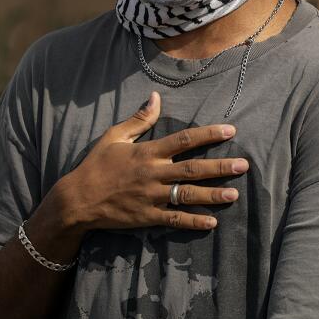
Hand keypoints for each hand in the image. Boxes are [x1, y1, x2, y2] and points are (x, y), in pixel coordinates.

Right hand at [58, 92, 247, 232]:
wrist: (75, 201)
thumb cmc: (96, 166)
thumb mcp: (114, 137)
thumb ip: (139, 119)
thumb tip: (156, 96)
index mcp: (148, 152)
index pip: (184, 140)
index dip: (208, 135)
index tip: (230, 131)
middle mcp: (152, 174)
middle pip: (192, 169)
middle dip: (220, 167)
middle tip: (243, 166)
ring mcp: (150, 197)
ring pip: (187, 194)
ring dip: (212, 195)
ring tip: (234, 194)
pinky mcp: (146, 217)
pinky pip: (173, 219)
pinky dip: (193, 221)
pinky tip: (212, 222)